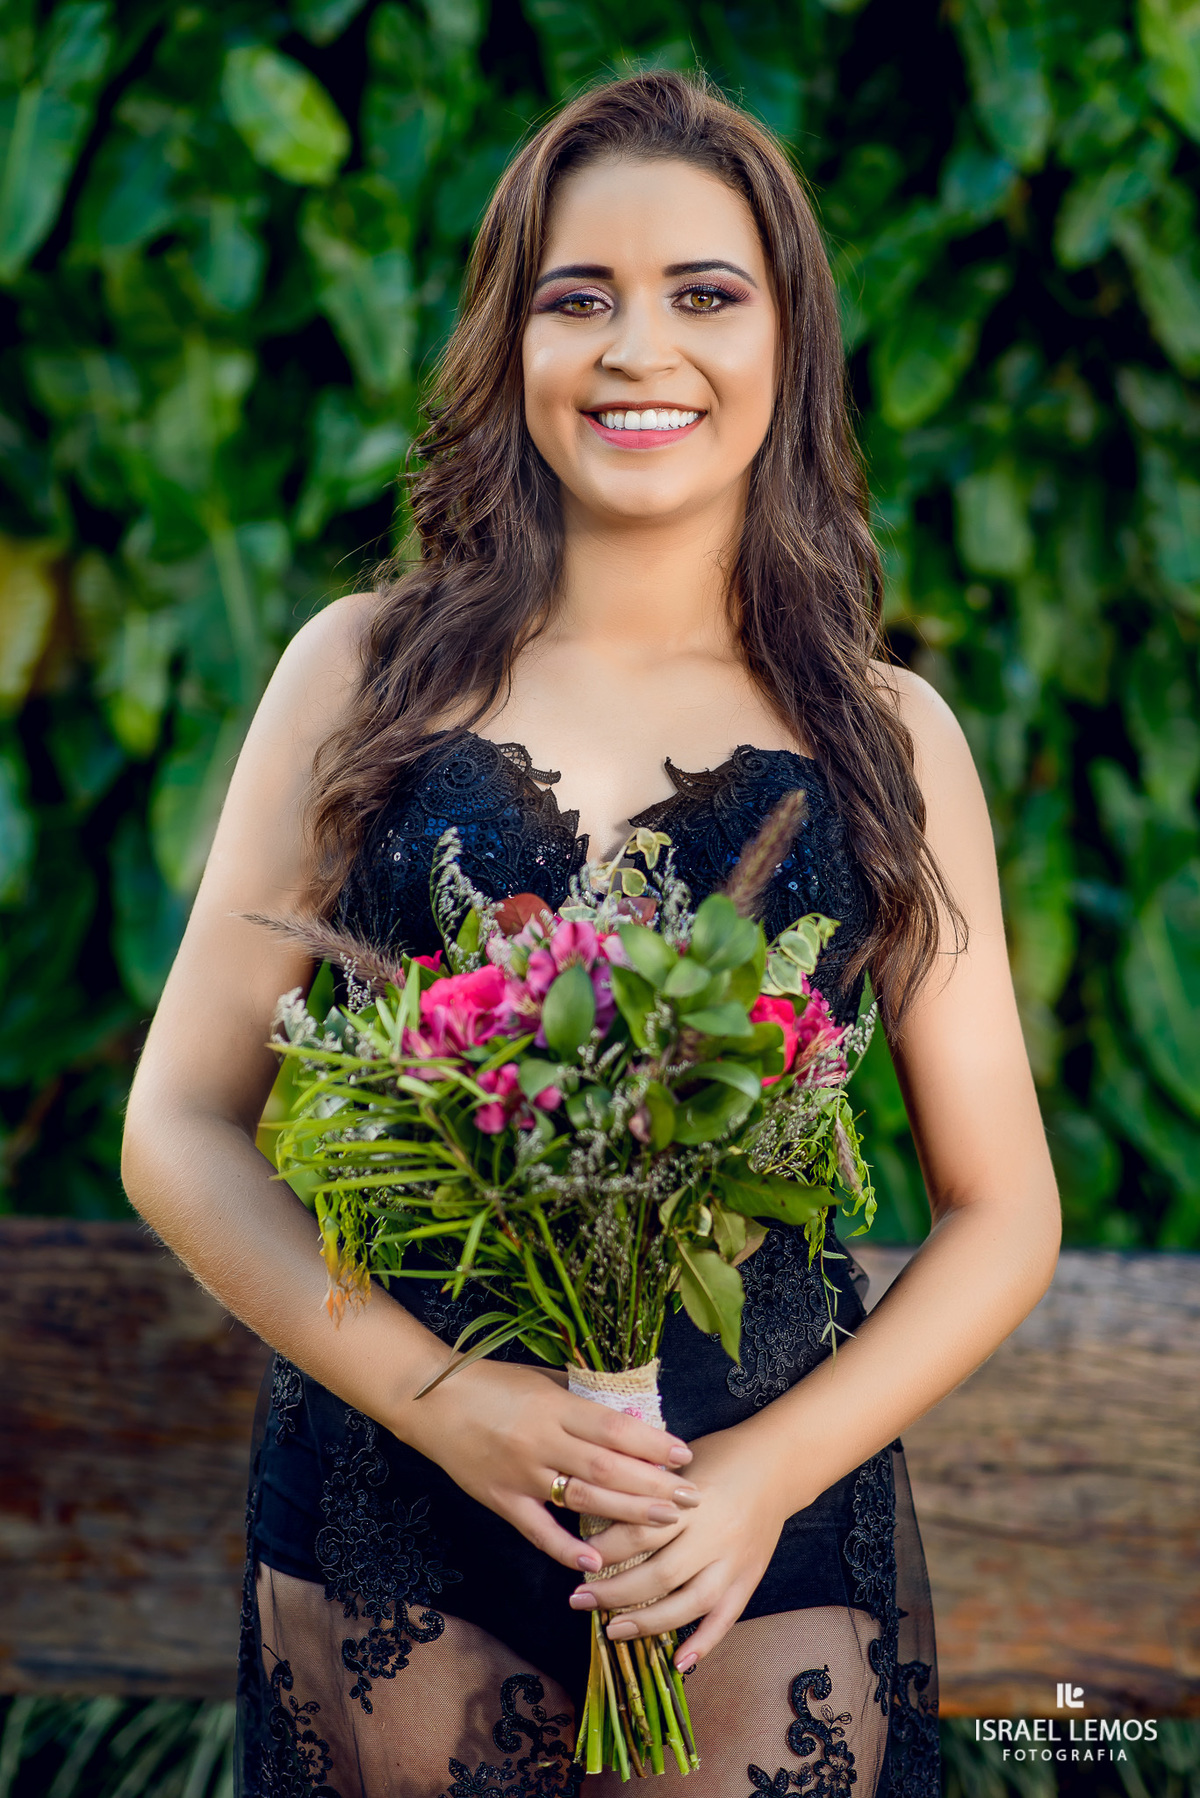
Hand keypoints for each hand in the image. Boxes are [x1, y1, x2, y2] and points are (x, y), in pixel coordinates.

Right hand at [399, 1358, 700, 1573]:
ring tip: (666, 1522)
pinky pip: (537, 1530)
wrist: (432, 1402)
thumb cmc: (492, 1383)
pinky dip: (565, 1548)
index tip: (684, 1455)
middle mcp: (541, 1441)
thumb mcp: (542, 1380)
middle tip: (691, 1498)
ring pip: (582, 1498)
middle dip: (654, 1485)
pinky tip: (595, 1563)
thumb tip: (630, 1414)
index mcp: (555, 1407)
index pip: (614, 1428)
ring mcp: (521, 1474)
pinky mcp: (501, 1500)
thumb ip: (582, 1398)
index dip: (652, 1443)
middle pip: (608, 1468)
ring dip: (627, 1514)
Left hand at [566, 1426, 794, 1669]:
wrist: (779, 1462)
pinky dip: (704, 1643)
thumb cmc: (722, 1453)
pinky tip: (678, 1663)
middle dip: (615, 1592)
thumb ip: (649, 1485)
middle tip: (579, 1599)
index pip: (641, 1531)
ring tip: (612, 1630)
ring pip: (689, 1603)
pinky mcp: (751, 1578)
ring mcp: (735, 1562)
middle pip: (659, 1575)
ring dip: (648, 1623)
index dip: (605, 1548)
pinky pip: (727, 1618)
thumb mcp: (681, 1458)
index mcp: (693, 1499)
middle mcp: (715, 1535)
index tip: (577, 1557)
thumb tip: (599, 1503)